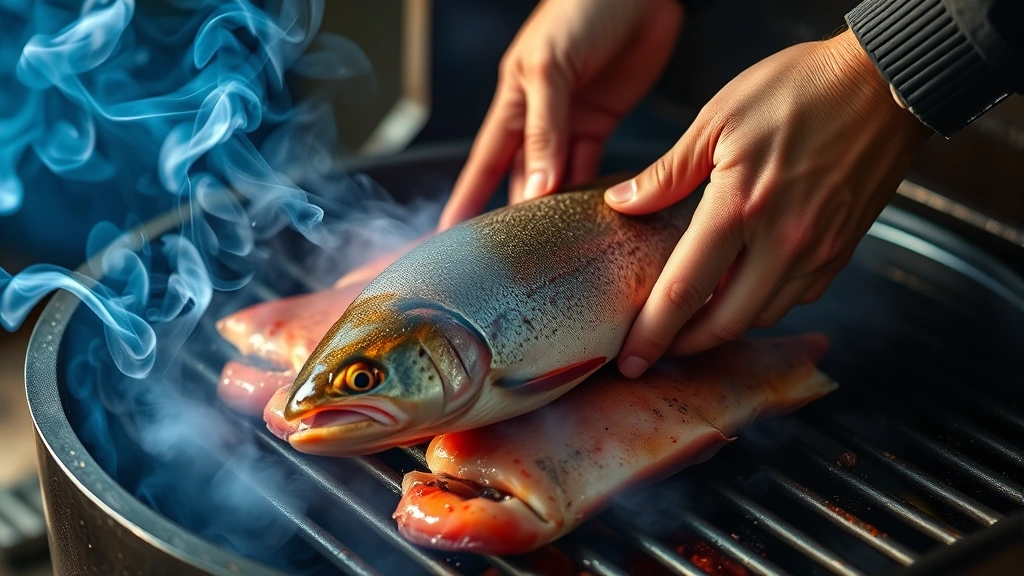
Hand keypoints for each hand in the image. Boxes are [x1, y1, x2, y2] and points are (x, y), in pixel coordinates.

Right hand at [438, 0, 682, 230]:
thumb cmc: (581, 10)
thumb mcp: (550, 68)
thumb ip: (544, 130)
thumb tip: (536, 189)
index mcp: (512, 101)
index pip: (483, 163)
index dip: (467, 201)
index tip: (449, 237)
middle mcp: (537, 117)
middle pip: (518, 177)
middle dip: (512, 215)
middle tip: (507, 259)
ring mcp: (570, 121)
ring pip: (556, 178)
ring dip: (554, 210)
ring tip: (550, 250)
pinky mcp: (602, 119)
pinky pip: (592, 164)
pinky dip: (591, 190)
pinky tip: (589, 216)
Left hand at [605, 29, 931, 377]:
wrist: (886, 81)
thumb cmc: (799, 88)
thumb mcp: (717, 119)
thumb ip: (667, 173)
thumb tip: (623, 203)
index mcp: (740, 208)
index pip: (684, 291)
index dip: (652, 333)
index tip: (630, 359)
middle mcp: (783, 242)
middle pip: (725, 324)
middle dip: (685, 345)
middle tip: (656, 346)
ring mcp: (819, 250)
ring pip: (763, 316)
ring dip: (724, 325)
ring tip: (693, 316)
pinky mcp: (842, 249)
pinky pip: (796, 298)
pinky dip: (763, 303)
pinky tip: (741, 286)